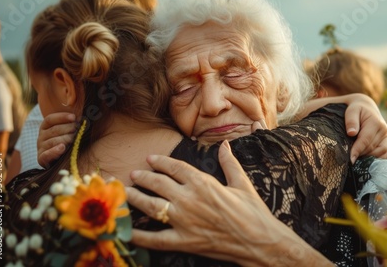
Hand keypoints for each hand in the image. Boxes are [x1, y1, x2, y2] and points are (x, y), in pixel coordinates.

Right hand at [37, 112, 75, 167]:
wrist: (58, 161)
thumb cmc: (66, 142)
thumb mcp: (66, 131)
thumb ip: (71, 123)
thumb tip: (81, 116)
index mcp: (45, 127)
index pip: (50, 119)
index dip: (62, 117)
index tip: (74, 117)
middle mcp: (41, 137)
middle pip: (54, 130)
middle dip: (68, 128)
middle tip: (78, 128)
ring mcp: (41, 147)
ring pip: (53, 141)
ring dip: (65, 139)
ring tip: (75, 138)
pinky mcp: (41, 158)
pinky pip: (46, 154)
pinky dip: (55, 151)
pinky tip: (62, 147)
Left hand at [126, 141, 331, 266]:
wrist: (259, 241)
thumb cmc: (253, 212)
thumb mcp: (241, 183)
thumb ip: (229, 162)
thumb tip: (225, 145)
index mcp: (202, 182)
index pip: (174, 167)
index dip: (160, 162)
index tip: (150, 159)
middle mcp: (188, 198)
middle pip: (158, 183)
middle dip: (143, 177)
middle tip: (134, 174)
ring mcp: (183, 221)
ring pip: (151, 206)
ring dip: (136, 198)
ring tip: (128, 193)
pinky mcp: (183, 241)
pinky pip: (155, 239)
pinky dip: (139, 236)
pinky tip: (127, 231)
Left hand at [299, 93, 386, 162]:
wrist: (366, 107)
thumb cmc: (356, 109)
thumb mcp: (352, 111)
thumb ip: (351, 121)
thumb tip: (351, 133)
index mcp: (375, 122)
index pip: (365, 140)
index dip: (357, 150)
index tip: (350, 159)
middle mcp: (383, 130)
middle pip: (371, 148)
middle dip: (360, 154)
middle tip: (348, 158)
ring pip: (378, 153)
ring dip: (367, 157)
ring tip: (356, 156)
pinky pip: (384, 154)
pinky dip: (376, 157)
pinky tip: (365, 158)